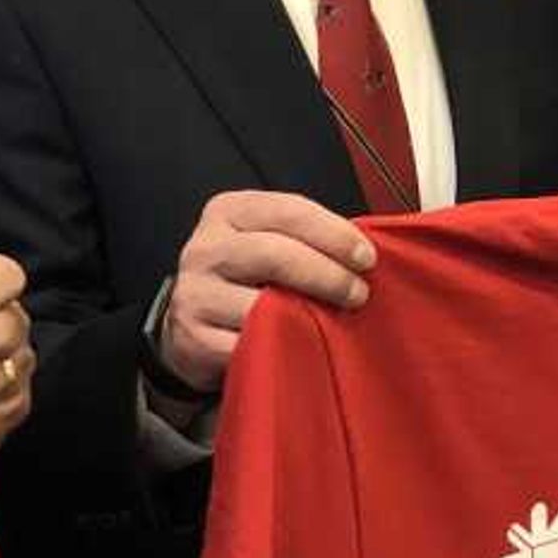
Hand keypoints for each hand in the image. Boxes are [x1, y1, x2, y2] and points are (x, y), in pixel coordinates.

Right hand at [154, 192, 374, 393]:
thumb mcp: (267, 241)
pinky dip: (283, 347)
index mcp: (229, 211)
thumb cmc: (246, 279)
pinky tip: (305, 346)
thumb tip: (364, 254)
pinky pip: (248, 344)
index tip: (366, 257)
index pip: (287, 211)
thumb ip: (306, 239)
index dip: (333, 234)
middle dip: (326, 273)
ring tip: (336, 321)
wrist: (191, 325)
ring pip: (258, 304)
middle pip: (274, 253)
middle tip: (359, 293)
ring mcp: (195, 294)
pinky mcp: (195, 339)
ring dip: (307, 315)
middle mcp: (206, 248)